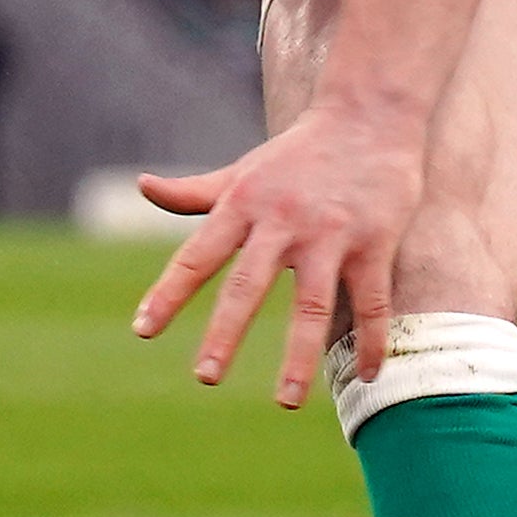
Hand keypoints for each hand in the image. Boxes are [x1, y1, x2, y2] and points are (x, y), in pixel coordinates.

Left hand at [131, 96, 421, 409]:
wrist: (369, 113)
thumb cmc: (298, 153)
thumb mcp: (242, 171)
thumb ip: (194, 192)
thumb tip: (141, 186)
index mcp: (244, 205)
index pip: (197, 255)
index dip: (169, 293)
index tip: (143, 330)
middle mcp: (283, 220)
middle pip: (250, 283)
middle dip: (226, 331)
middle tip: (204, 377)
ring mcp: (331, 233)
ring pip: (313, 304)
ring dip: (300, 355)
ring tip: (287, 402)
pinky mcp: (374, 241)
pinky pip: (371, 302)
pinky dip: (369, 341)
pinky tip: (366, 376)